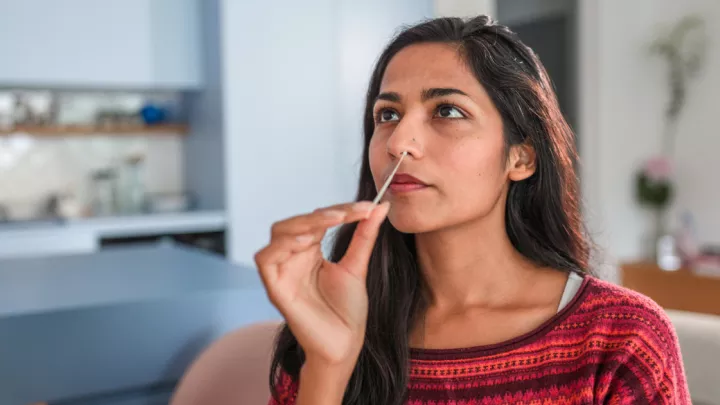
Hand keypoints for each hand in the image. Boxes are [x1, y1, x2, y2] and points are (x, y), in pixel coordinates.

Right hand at [255, 201, 389, 365]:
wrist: (345, 344)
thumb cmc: (347, 311)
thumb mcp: (357, 266)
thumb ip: (364, 235)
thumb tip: (380, 207)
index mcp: (309, 251)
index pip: (317, 219)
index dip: (340, 210)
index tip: (367, 207)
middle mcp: (292, 258)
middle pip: (295, 222)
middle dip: (322, 213)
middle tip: (350, 212)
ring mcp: (281, 272)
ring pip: (279, 233)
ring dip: (305, 223)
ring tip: (333, 221)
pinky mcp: (275, 288)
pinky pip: (266, 258)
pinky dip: (283, 245)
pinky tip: (308, 241)